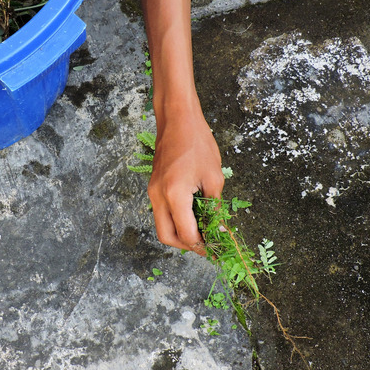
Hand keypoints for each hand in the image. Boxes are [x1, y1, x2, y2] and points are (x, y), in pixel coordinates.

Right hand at [148, 100, 222, 254]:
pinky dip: (176, 220)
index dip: (201, 246)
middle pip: (167, 236)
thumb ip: (214, 206)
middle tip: (206, 245)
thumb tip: (217, 229)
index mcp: (174, 195)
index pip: (186, 233)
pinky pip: (161, 212)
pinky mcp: (153, 187)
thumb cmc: (198, 142)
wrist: (177, 119)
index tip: (215, 249)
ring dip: (180, 233)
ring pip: (162, 225)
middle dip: (186, 245)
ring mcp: (152, 192)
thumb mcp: (214, 177)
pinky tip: (193, 215)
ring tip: (202, 230)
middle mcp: (158, 196)